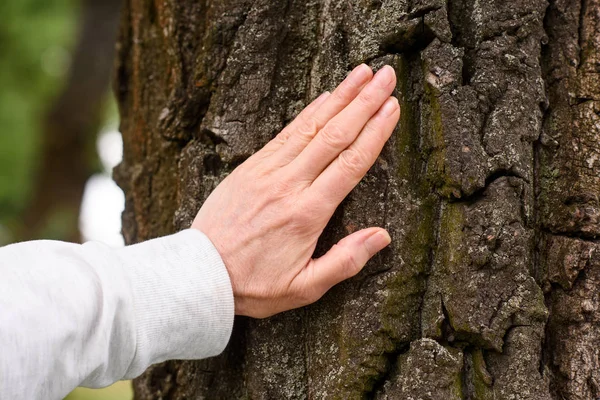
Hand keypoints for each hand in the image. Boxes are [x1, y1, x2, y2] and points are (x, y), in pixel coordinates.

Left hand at [192, 64, 399, 317]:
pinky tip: (324, 97)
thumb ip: (344, 261)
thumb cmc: (254, 284)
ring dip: (338, 97)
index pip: (350, 164)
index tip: (392, 108)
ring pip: (310, 127)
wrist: (200, 273)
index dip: (375, 132)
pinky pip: (284, 133)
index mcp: (307, 214)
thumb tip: (381, 236)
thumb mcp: (304, 287)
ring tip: (361, 73)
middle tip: (386, 76)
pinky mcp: (250, 167)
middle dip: (363, 102)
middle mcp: (289, 185)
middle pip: (334, 135)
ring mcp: (267, 172)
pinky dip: (307, 113)